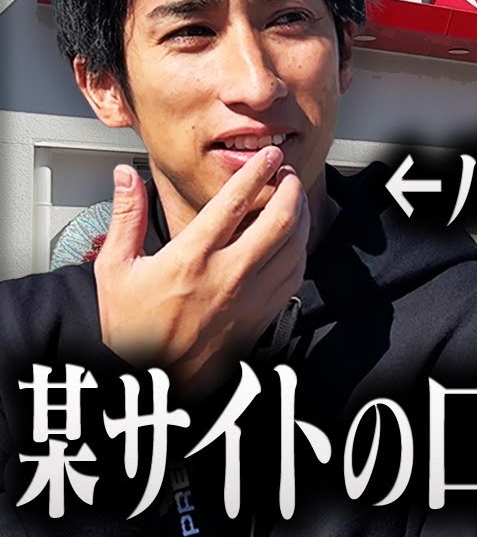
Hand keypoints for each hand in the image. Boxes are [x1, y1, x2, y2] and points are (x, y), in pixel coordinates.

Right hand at [94, 147, 309, 395]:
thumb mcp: (115, 269)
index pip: (233, 204)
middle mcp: (227, 276)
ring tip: (294, 198)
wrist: (154, 380)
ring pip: (294, 246)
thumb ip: (125, 217)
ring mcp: (250, 298)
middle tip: (287, 173)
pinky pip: (295, 274)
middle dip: (289, 190)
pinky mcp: (263, 315)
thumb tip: (126, 175)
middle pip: (278, 221)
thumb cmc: (131, 327)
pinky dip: (300, 249)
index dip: (255, 174)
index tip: (267, 157)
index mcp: (190, 259)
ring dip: (300, 216)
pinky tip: (294, 237)